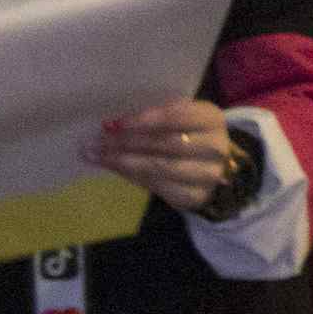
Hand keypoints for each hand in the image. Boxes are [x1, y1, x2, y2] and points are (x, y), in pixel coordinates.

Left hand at [90, 98, 240, 211]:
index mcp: (211, 119)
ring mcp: (209, 175)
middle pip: (166, 143)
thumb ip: (153, 117)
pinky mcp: (195, 197)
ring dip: (124, 161)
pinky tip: (113, 168)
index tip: (114, 123)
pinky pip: (158, 186)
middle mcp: (216, 147)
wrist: (211, 168)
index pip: (176, 116)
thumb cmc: (186, 134)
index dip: (144, 120)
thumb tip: (111, 124)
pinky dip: (131, 176)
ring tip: (98, 156)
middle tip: (96, 141)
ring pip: (160, 167)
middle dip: (127, 142)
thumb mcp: (178, 117)